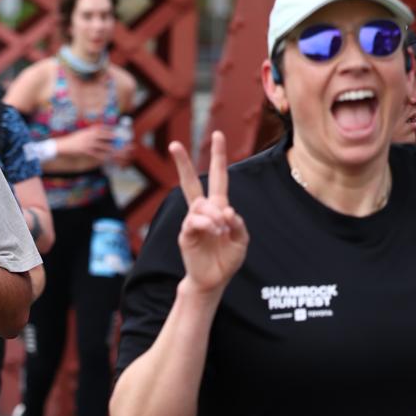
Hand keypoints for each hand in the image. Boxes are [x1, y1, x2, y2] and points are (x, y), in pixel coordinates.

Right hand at [68, 122, 116, 166]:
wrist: (65, 145)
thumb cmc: (74, 139)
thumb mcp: (82, 133)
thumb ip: (90, 132)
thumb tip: (98, 131)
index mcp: (89, 131)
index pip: (101, 128)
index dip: (108, 129)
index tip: (114, 130)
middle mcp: (89, 136)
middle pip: (103, 136)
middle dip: (111, 137)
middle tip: (117, 139)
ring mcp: (88, 143)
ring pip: (101, 145)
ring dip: (108, 148)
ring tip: (114, 149)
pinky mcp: (86, 151)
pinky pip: (96, 153)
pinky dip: (101, 156)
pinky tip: (105, 157)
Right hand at [171, 131, 247, 297]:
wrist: (214, 280)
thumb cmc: (227, 260)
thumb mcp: (241, 240)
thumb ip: (238, 224)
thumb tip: (226, 212)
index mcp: (218, 207)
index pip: (217, 177)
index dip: (218, 157)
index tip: (218, 135)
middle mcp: (203, 211)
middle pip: (190, 183)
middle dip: (183, 163)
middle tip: (174, 144)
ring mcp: (192, 222)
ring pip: (199, 205)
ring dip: (213, 214)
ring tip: (222, 229)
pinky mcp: (185, 235)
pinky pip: (193, 221)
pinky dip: (206, 224)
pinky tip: (214, 231)